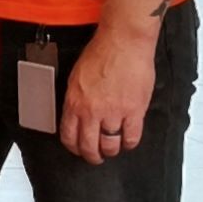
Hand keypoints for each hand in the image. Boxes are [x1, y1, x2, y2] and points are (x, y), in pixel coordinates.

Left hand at [60, 14, 157, 160]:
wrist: (123, 43)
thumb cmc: (101, 54)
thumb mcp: (76, 78)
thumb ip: (77, 99)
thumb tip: (78, 115)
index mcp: (74, 102)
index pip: (68, 135)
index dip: (73, 147)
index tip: (78, 149)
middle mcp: (91, 111)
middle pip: (88, 145)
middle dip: (91, 156)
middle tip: (96, 157)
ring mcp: (113, 113)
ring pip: (110, 145)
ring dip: (111, 151)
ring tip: (112, 150)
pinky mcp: (134, 111)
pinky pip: (131, 137)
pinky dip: (130, 143)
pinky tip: (128, 142)